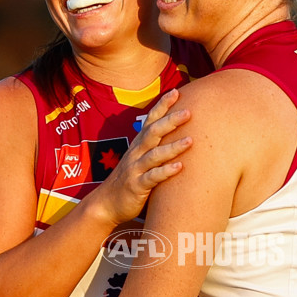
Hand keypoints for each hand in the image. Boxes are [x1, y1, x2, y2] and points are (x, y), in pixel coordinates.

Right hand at [95, 88, 191, 225]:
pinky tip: (179, 167)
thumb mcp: (140, 160)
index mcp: (138, 145)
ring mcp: (135, 170)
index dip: (162, 106)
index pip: (151, 120)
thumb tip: (175, 135)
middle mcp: (136, 154)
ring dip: (172, 147)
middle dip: (170, 121)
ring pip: (154, 155)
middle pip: (153, 133)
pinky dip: (165, 171)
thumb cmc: (129, 181)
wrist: (106, 204)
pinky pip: (152, 178)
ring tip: (190, 141)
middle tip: (189, 112)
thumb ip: (154, 148)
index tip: (177, 92)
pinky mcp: (137, 186)